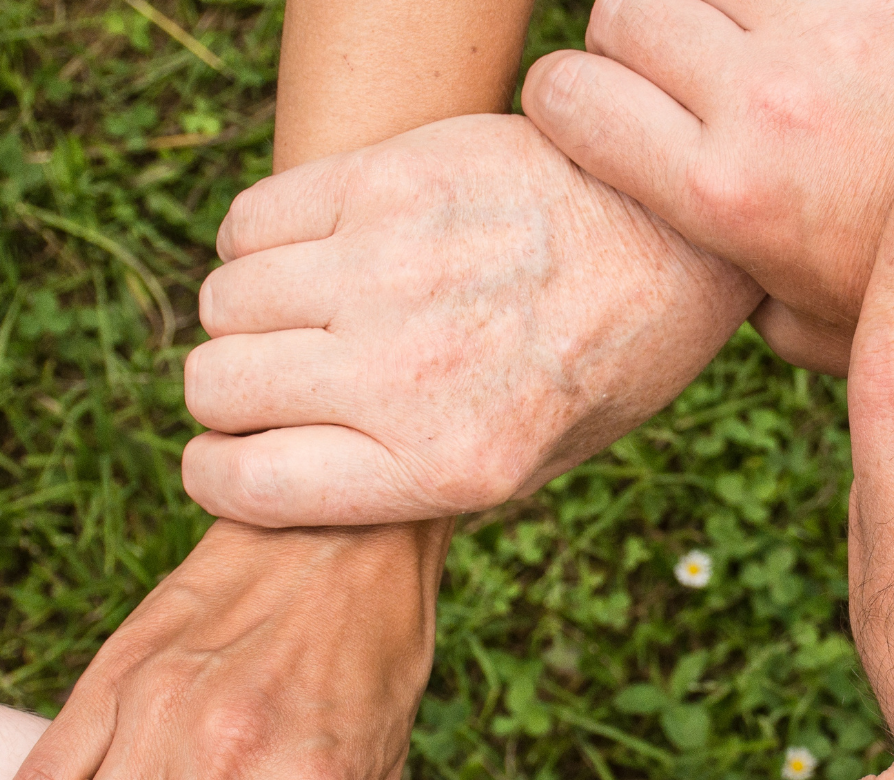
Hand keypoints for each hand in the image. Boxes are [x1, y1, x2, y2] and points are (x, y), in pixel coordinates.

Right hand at [180, 112, 759, 527]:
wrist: (677, 234)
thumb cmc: (604, 360)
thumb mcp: (532, 465)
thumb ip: (410, 482)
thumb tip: (286, 481)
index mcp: (447, 465)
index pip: (245, 484)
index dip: (219, 474)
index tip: (230, 457)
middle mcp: (408, 374)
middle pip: (216, 387)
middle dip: (231, 394)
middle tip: (279, 379)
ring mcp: (391, 270)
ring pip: (224, 301)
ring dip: (248, 314)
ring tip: (306, 311)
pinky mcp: (388, 180)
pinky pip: (251, 220)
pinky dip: (258, 241)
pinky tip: (314, 250)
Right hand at [521, 0, 893, 372]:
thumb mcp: (800, 320)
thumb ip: (725, 291)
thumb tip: (676, 279)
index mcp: (722, 191)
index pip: (567, 93)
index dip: (568, 94)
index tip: (594, 106)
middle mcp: (764, 103)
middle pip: (627, 10)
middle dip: (635, 38)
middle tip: (676, 72)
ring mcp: (831, 33)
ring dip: (710, 3)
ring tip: (743, 42)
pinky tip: (803, 26)